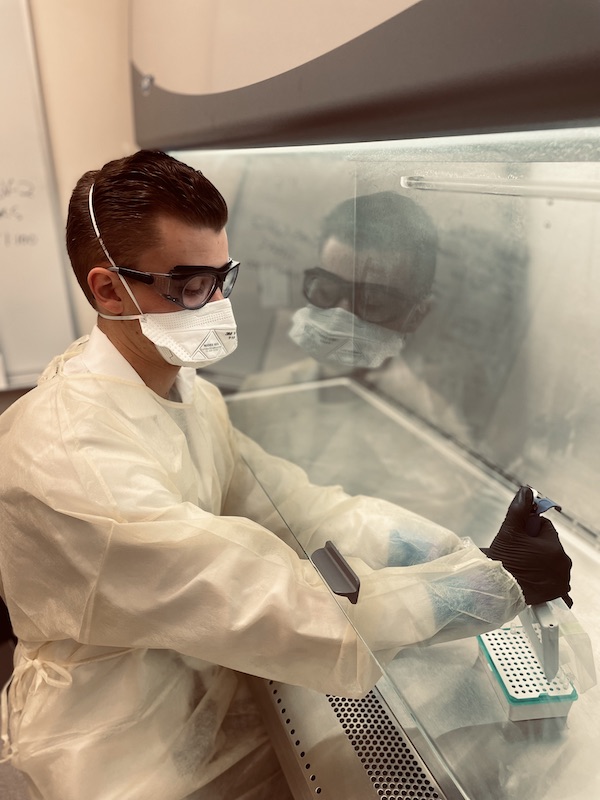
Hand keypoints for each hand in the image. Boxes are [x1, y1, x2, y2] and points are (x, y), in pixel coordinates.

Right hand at [485, 486, 572, 606]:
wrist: (496, 591)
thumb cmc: (502, 563)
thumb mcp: (508, 532)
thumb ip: (519, 510)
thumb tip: (525, 492)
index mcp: (554, 547)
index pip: (545, 527)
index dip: (530, 530)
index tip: (519, 538)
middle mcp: (563, 565)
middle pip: (549, 545)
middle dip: (535, 546)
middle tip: (518, 553)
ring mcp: (561, 581)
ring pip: (552, 562)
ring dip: (541, 562)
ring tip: (522, 567)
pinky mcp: (557, 594)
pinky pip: (556, 583)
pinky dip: (548, 581)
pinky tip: (534, 580)